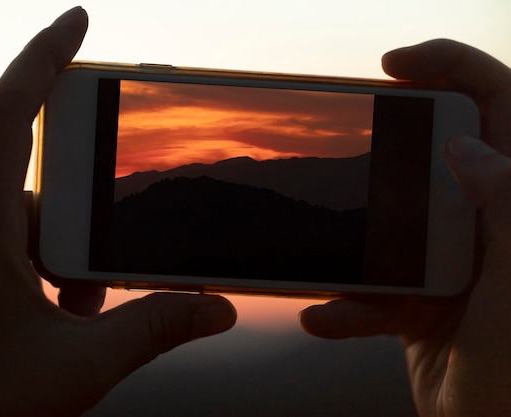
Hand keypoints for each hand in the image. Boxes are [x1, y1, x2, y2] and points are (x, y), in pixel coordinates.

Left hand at [0, 7, 235, 416]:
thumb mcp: (78, 367)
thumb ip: (153, 328)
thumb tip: (213, 307)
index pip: (8, 116)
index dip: (43, 58)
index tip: (75, 21)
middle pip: (31, 198)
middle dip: (74, 245)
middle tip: (86, 302)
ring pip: (8, 233)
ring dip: (47, 271)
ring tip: (58, 328)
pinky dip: (18, 281)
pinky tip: (28, 329)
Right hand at [300, 40, 510, 416]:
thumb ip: (510, 207)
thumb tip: (467, 149)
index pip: (500, 110)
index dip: (452, 71)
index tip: (394, 67)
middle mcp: (488, 227)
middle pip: (435, 158)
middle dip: (388, 152)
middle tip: (347, 144)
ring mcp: (450, 264)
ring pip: (391, 224)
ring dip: (353, 246)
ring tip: (324, 260)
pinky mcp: (418, 300)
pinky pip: (373, 286)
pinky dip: (346, 304)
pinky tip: (327, 315)